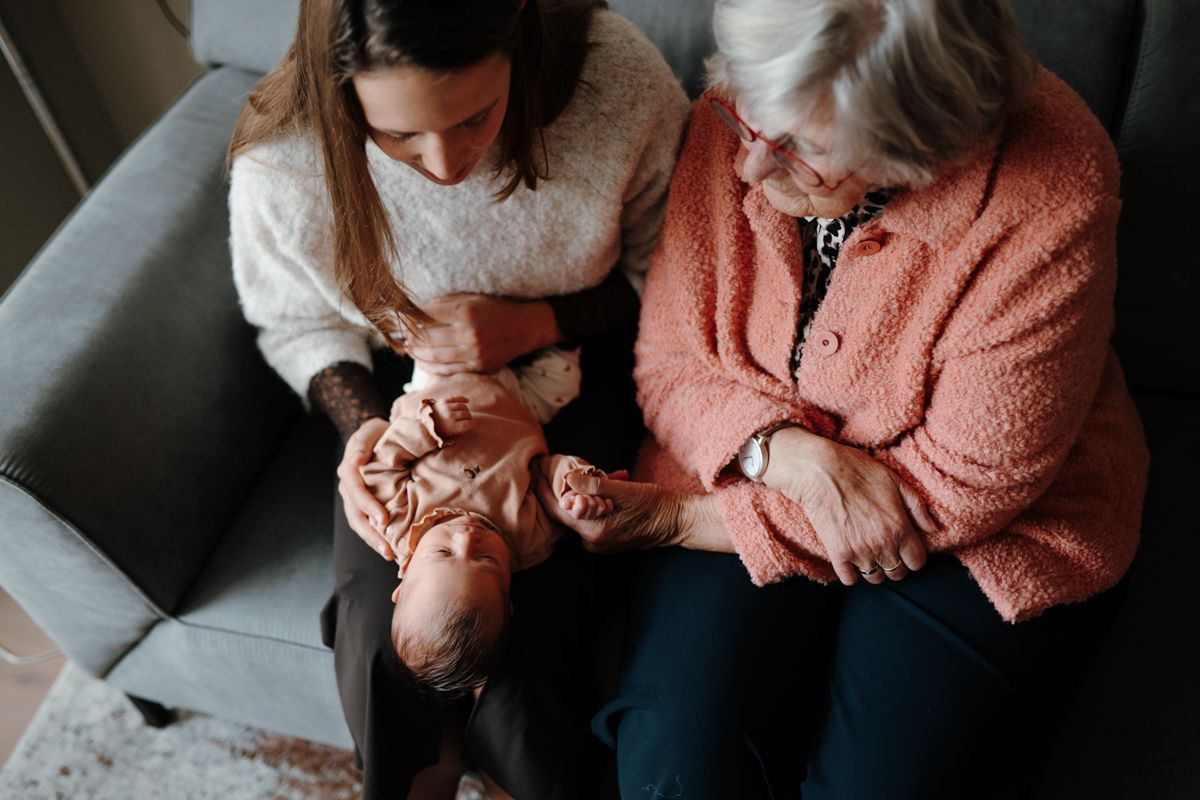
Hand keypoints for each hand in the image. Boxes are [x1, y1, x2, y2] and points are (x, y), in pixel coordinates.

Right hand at [337, 417, 394, 559]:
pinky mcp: (363, 504)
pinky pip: (367, 522)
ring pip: (359, 523)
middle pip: (355, 515)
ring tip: (390, 555)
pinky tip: (390, 547)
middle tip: (388, 549)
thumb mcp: (370, 431)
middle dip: (371, 534)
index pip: (356, 492)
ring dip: (373, 540)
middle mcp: (348, 487)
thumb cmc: (377, 432)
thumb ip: (362, 444)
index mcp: (349, 470)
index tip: (383, 519)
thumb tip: (357, 459)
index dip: (368, 506)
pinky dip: (377, 536)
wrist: (377, 434)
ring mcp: (353, 498)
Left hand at [405, 294, 560, 375]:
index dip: (409, 318)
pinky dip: (430, 367)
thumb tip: (414, 311)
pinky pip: (447, 370)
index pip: (427, 316)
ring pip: (434, 357)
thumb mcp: (470, 299)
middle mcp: (469, 333)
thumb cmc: (495, 310)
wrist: (526, 328)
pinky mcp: (479, 367)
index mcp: (466, 311)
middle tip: (403, 336)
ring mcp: (474, 353)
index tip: (400, 317)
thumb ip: (443, 304)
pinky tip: (423, 362)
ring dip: (417, 353)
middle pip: (427, 338)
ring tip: (410, 349)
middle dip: (411, 337)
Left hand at [428, 395, 476, 437]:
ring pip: (463, 406)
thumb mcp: (448, 435)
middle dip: (469, 417)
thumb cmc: (438, 430)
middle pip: (466, 414)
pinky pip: (456, 398)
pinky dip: (463, 399)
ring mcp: (446, 407)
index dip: (474, 424)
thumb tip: (472, 425)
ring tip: (465, 413)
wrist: (423, 422)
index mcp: (451, 427)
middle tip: (468, 419)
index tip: (475, 424)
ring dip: (466, 410)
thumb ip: (460, 430)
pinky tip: (466, 401)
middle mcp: (449, 416)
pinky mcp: (443, 401)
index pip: (468, 424)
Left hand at [535, 470, 682, 553]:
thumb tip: (569, 478)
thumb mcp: (625, 491)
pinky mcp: (606, 539)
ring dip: (581, 492)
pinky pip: (590, 517)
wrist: (677, 522)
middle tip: (550, 464)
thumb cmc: (654, 505)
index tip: (535, 468)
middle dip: (563, 487)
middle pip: (567, 511)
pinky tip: (603, 484)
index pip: (558, 509)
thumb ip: (595, 486)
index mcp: (594, 530)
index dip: (544, 488)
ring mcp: (599, 542)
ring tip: (590, 471)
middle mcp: (592, 541)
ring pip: (580, 512)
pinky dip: (592, 500)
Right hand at [763, 427, 936, 585]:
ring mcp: (860, 552)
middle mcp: (883, 545)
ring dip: (875, 570)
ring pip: (875, 579)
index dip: (913, 557)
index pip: (917, 562)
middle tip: (887, 552)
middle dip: (896, 565)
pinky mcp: (838, 554)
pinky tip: (851, 561)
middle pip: (898, 574)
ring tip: (870, 555)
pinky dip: (852, 574)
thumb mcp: (895, 481)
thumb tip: (932, 528)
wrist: (820, 471)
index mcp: (900, 528)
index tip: (906, 550)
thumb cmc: (858, 471)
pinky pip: (850, 579)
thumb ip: (917, 507)